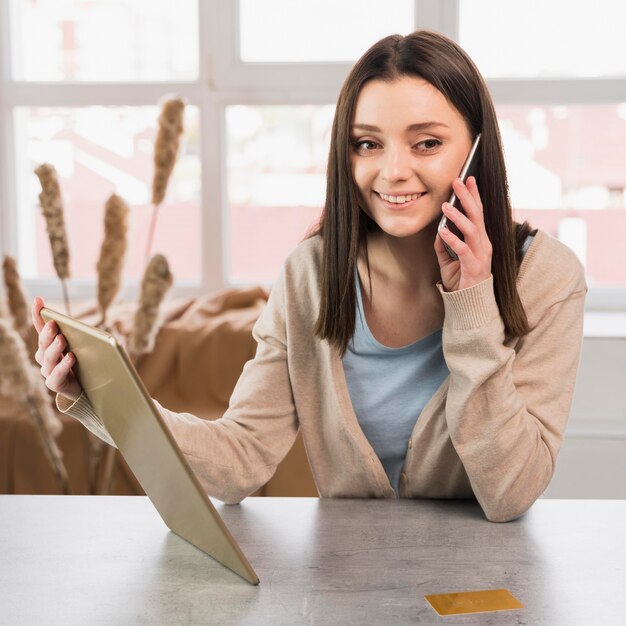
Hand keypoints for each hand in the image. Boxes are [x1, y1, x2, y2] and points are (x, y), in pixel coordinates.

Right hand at [32, 296, 81, 401]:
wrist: (87, 388)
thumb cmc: (85, 363)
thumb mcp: (85, 346)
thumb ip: (84, 336)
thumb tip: (93, 328)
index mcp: (50, 344)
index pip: (41, 327)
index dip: (38, 314)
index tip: (38, 300)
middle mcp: (45, 356)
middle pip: (44, 343)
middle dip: (47, 333)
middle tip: (54, 324)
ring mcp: (48, 370)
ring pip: (48, 358)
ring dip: (54, 348)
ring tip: (62, 339)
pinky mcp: (55, 383)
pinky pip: (56, 375)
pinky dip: (63, 366)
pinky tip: (71, 358)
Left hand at [434, 176, 492, 291]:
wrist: (469, 303)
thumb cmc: (461, 279)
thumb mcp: (448, 260)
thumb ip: (443, 245)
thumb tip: (437, 231)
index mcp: (480, 240)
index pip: (478, 213)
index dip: (473, 196)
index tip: (468, 179)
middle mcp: (483, 244)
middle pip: (477, 216)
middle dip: (468, 198)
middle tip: (458, 182)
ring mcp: (481, 255)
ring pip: (472, 230)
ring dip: (459, 216)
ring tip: (446, 206)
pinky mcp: (474, 267)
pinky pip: (464, 250)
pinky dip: (453, 240)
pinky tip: (443, 232)